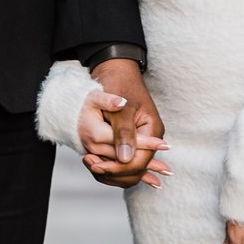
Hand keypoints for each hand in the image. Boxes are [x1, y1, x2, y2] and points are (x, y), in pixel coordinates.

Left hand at [80, 61, 168, 189]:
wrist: (117, 71)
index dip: (119, 168)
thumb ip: (124, 133)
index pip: (140, 162)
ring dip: (111, 172)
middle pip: (135, 170)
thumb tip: (125, 159)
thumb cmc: (120, 84)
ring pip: (129, 170)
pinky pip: (123, 162)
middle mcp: (150, 139)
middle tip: (92, 166)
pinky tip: (97, 167)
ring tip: (91, 165)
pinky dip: (111, 166)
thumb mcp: (122, 107)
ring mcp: (142, 141)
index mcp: (152, 131)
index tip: (98, 166)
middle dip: (114, 172)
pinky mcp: (131, 141)